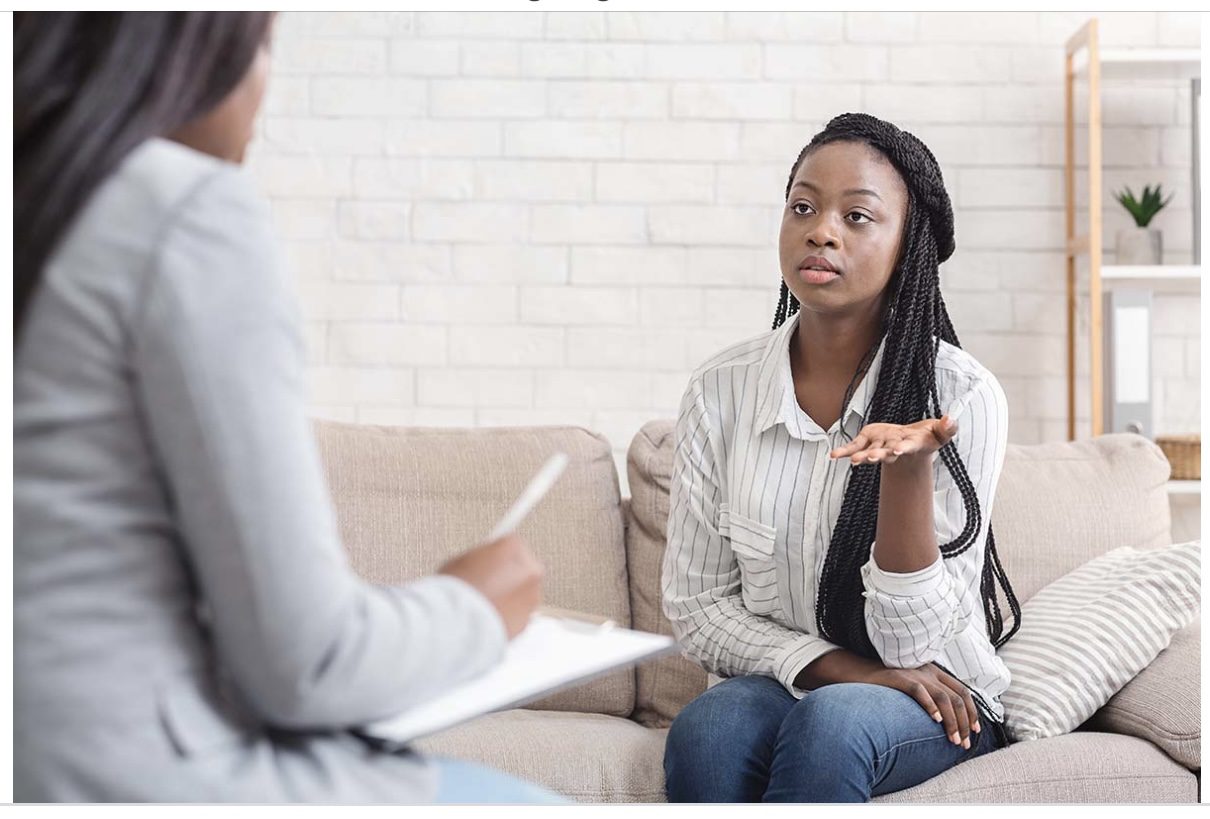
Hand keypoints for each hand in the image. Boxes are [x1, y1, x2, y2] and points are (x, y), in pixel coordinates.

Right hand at [438, 534, 542, 639]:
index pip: (510, 545)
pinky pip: (518, 613)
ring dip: (509, 596)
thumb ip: (481, 558)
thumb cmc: (455, 591)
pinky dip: (508, 615)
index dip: (496, 556)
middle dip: (507, 575)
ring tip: (484, 604)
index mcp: (513, 547)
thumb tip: (483, 562)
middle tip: (486, 584)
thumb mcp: (461, 560)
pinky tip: (487, 617)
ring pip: (522, 592)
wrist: (458, 623)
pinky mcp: (528, 619)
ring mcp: (532, 596)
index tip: (490, 562)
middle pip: (521, 568)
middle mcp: (530, 569)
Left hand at [828, 416, 957, 466]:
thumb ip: (948, 428)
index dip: (902, 448)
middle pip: (886, 454)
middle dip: (879, 456)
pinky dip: (844, 451)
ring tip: (852, 460)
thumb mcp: (942, 432)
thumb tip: (951, 418)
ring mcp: (880, 446)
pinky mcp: (869, 441)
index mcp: (911, 445)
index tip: (898, 450)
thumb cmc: (930, 437)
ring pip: (870, 453)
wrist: (914, 442)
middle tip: (871, 459)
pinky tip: (833, 455)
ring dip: (862, 457)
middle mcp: (894, 448)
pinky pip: (854, 447)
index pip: (907, 447)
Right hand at [865, 663, 980, 748]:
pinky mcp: (900, 678)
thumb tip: (947, 721)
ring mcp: (915, 674)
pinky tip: (935, 720)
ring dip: (952, 722)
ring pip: (943, 698)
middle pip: (956, 698)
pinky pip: (919, 691)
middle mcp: (929, 672)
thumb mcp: (915, 686)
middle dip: (964, 723)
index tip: (975, 730)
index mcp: (935, 673)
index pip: (963, 691)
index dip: (972, 712)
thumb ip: (931, 696)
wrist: (862, 672)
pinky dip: (930, 706)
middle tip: (964, 743)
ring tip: (953, 740)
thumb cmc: (889, 685)